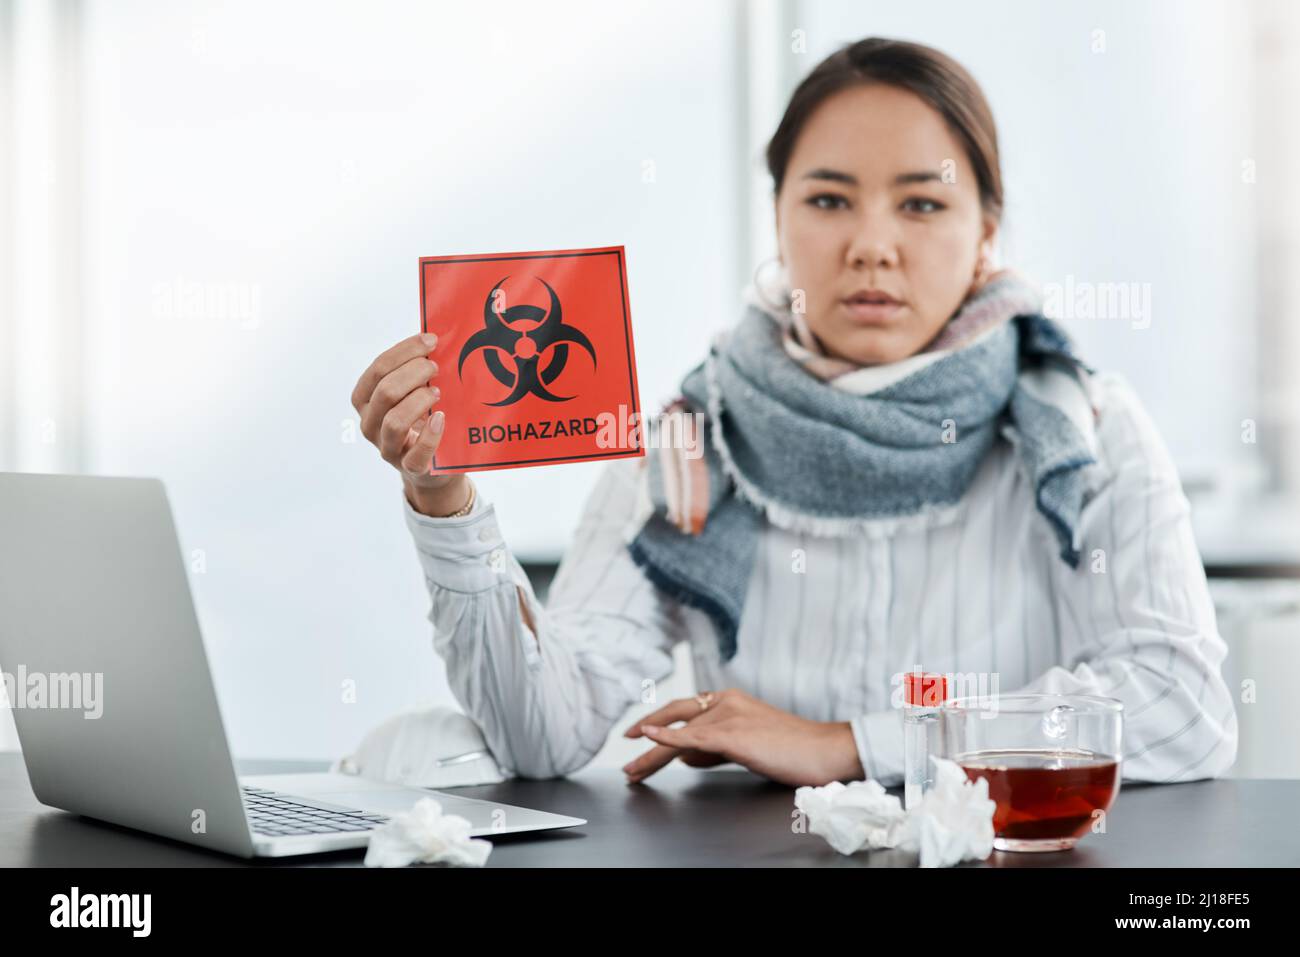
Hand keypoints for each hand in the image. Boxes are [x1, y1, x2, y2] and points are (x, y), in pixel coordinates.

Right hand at [351, 332, 471, 515]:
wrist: (435, 466)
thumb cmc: (423, 420)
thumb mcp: (414, 393)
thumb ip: (416, 371)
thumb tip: (436, 339)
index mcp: (365, 400)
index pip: (378, 370)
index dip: (404, 351)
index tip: (431, 340)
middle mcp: (370, 423)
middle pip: (384, 392)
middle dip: (413, 372)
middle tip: (436, 366)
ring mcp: (387, 448)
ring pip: (394, 421)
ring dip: (418, 400)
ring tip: (438, 392)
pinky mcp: (410, 467)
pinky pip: (416, 453)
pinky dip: (430, 435)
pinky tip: (441, 418)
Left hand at [620, 688, 864, 787]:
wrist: (827, 751)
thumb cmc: (795, 751)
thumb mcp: (748, 745)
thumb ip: (715, 747)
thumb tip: (685, 756)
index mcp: (730, 700)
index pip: (685, 710)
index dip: (659, 723)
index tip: (639, 736)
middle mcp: (726, 701)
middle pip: (675, 716)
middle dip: (646, 735)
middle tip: (626, 755)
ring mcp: (730, 716)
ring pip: (680, 734)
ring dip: (651, 754)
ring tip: (632, 770)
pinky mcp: (735, 735)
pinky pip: (693, 737)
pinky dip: (668, 737)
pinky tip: (650, 739)